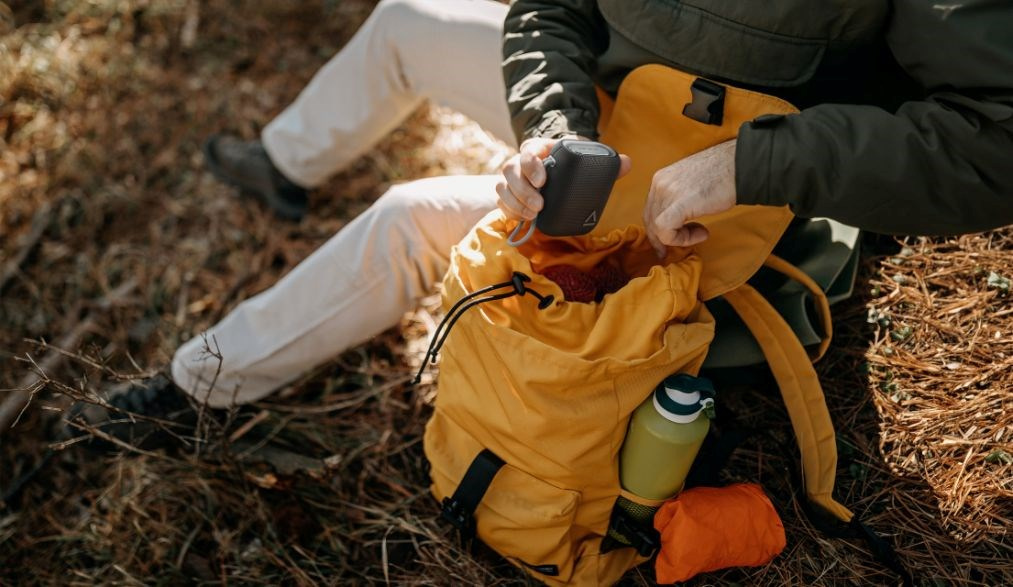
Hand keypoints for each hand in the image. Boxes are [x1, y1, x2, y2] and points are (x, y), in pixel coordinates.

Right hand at [496, 136, 631, 220]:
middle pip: (510, 171)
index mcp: (539, 148)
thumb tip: (627, 163)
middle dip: (523, 190)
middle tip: (540, 206)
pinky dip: (510, 212)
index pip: (528, 151)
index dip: (531, 164)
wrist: (557, 166)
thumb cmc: (572, 162)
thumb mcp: (586, 157)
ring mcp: (513, 178)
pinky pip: (502, 202)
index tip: (543, 180)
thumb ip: (607, 161)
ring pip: (502, 187)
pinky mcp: (510, 194)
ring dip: (515, 203)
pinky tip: (523, 219)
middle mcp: (521, 161)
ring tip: (533, 216)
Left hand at [643, 139, 736, 255]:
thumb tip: (674, 223)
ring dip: (679, 238)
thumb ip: (678, 199)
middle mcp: (659, 184)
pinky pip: (666, 232)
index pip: (650, 209)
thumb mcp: (691, 185)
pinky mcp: (679, 204)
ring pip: (657, 228)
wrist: (741, 166)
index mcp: (661, 178)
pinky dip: (682, 239)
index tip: (673, 238)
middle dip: (662, 238)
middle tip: (677, 248)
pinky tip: (703, 232)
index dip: (659, 229)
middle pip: (650, 220)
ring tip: (701, 232)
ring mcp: (666, 193)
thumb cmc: (724, 175)